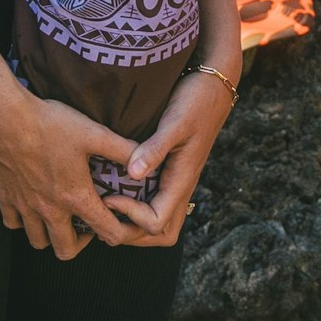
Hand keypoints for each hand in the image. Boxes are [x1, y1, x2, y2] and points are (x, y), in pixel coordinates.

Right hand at [0, 84, 143, 258]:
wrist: (2, 118)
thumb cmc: (49, 124)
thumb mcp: (93, 133)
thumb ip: (123, 149)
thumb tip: (146, 162)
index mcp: (75, 197)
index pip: (108, 233)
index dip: (124, 233)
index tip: (126, 223)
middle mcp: (49, 209)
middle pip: (66, 250)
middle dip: (82, 245)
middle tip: (88, 225)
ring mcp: (24, 205)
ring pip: (37, 241)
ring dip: (51, 235)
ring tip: (61, 218)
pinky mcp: (5, 196)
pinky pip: (12, 223)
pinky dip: (23, 221)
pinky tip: (32, 205)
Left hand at [110, 67, 237, 247]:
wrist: (215, 86)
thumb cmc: (196, 101)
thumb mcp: (175, 123)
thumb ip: (154, 148)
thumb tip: (132, 175)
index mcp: (182, 181)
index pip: (156, 222)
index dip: (130, 216)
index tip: (108, 195)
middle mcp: (181, 187)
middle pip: (161, 234)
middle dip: (132, 234)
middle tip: (105, 216)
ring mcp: (178, 182)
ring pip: (161, 223)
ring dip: (135, 226)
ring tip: (109, 210)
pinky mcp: (174, 173)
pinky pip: (158, 204)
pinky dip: (138, 209)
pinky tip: (118, 191)